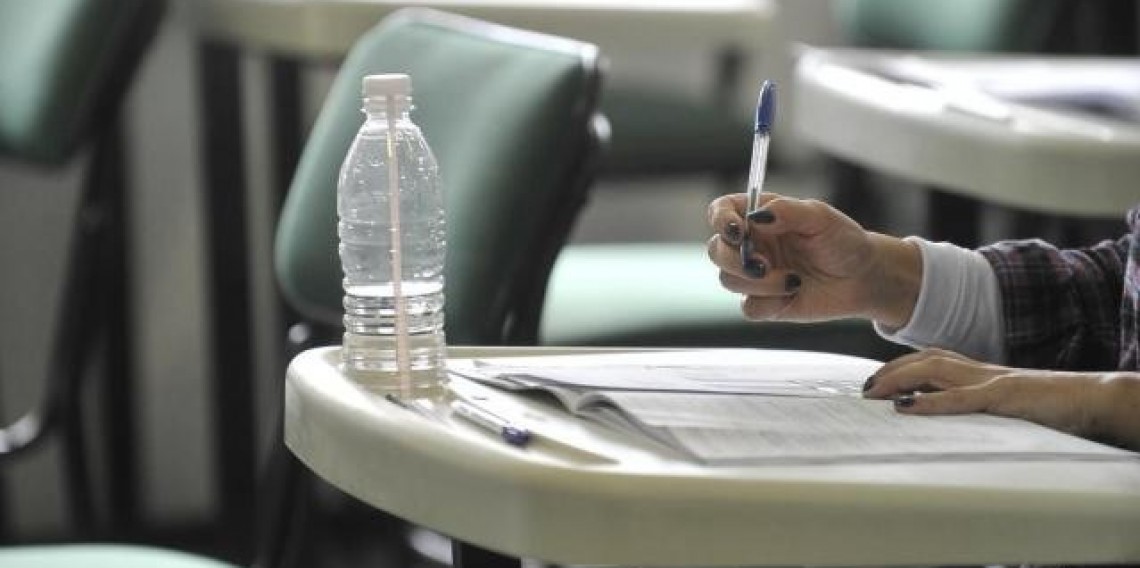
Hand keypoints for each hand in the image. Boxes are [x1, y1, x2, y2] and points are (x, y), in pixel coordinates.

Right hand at [706, 193, 919, 326]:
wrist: (862, 278)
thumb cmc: (843, 241)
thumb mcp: (820, 217)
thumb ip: (788, 211)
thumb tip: (756, 216)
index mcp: (759, 217)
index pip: (721, 212)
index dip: (720, 219)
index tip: (736, 229)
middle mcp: (751, 245)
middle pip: (716, 251)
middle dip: (734, 259)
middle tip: (763, 263)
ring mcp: (755, 276)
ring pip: (729, 280)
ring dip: (760, 283)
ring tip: (793, 280)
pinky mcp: (765, 303)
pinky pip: (749, 308)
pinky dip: (769, 303)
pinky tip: (793, 294)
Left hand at [864, 348, 1139, 450]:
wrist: (1093, 400)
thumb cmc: (1050, 409)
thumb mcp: (1004, 407)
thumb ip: (975, 406)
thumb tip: (938, 415)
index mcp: (981, 373)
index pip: (931, 361)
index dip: (898, 368)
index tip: (872, 383)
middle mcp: (981, 371)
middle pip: (925, 360)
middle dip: (890, 372)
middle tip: (863, 391)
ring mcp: (993, 380)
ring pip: (936, 369)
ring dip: (899, 379)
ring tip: (873, 394)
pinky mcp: (1006, 397)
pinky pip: (962, 398)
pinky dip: (931, 401)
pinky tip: (906, 407)